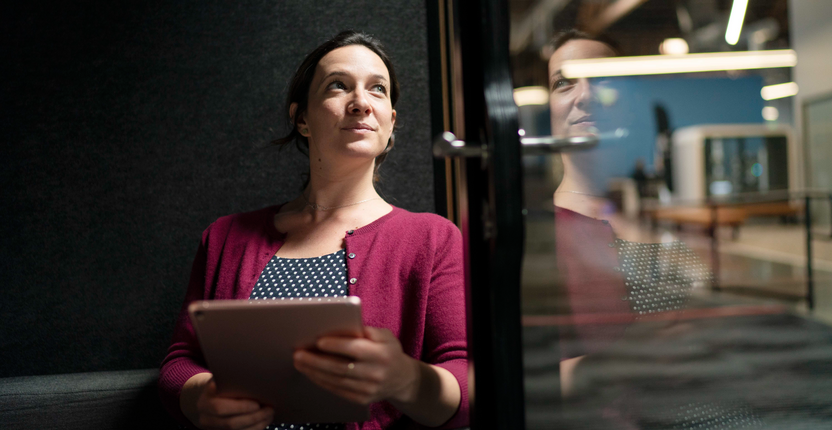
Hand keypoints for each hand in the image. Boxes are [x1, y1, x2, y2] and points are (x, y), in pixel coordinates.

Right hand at [181, 373, 273, 429]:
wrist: (210, 399)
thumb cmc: (221, 385)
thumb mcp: (222, 378)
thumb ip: (231, 379)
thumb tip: (252, 375)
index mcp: (205, 401)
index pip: (219, 408)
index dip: (240, 407)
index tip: (257, 404)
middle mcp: (205, 418)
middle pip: (230, 423)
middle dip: (253, 417)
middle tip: (269, 409)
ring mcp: (213, 428)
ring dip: (257, 424)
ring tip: (270, 414)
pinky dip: (255, 428)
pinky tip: (265, 421)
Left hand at [293, 327, 419, 404]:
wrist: (402, 379)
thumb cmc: (388, 351)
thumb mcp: (385, 336)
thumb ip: (365, 331)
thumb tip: (340, 326)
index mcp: (382, 354)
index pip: (355, 349)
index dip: (336, 345)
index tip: (318, 341)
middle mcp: (375, 373)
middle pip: (340, 367)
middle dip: (316, 361)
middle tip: (298, 354)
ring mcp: (369, 389)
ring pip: (336, 381)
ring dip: (314, 372)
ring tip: (300, 362)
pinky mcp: (362, 399)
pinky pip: (338, 390)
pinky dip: (322, 382)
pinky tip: (311, 373)